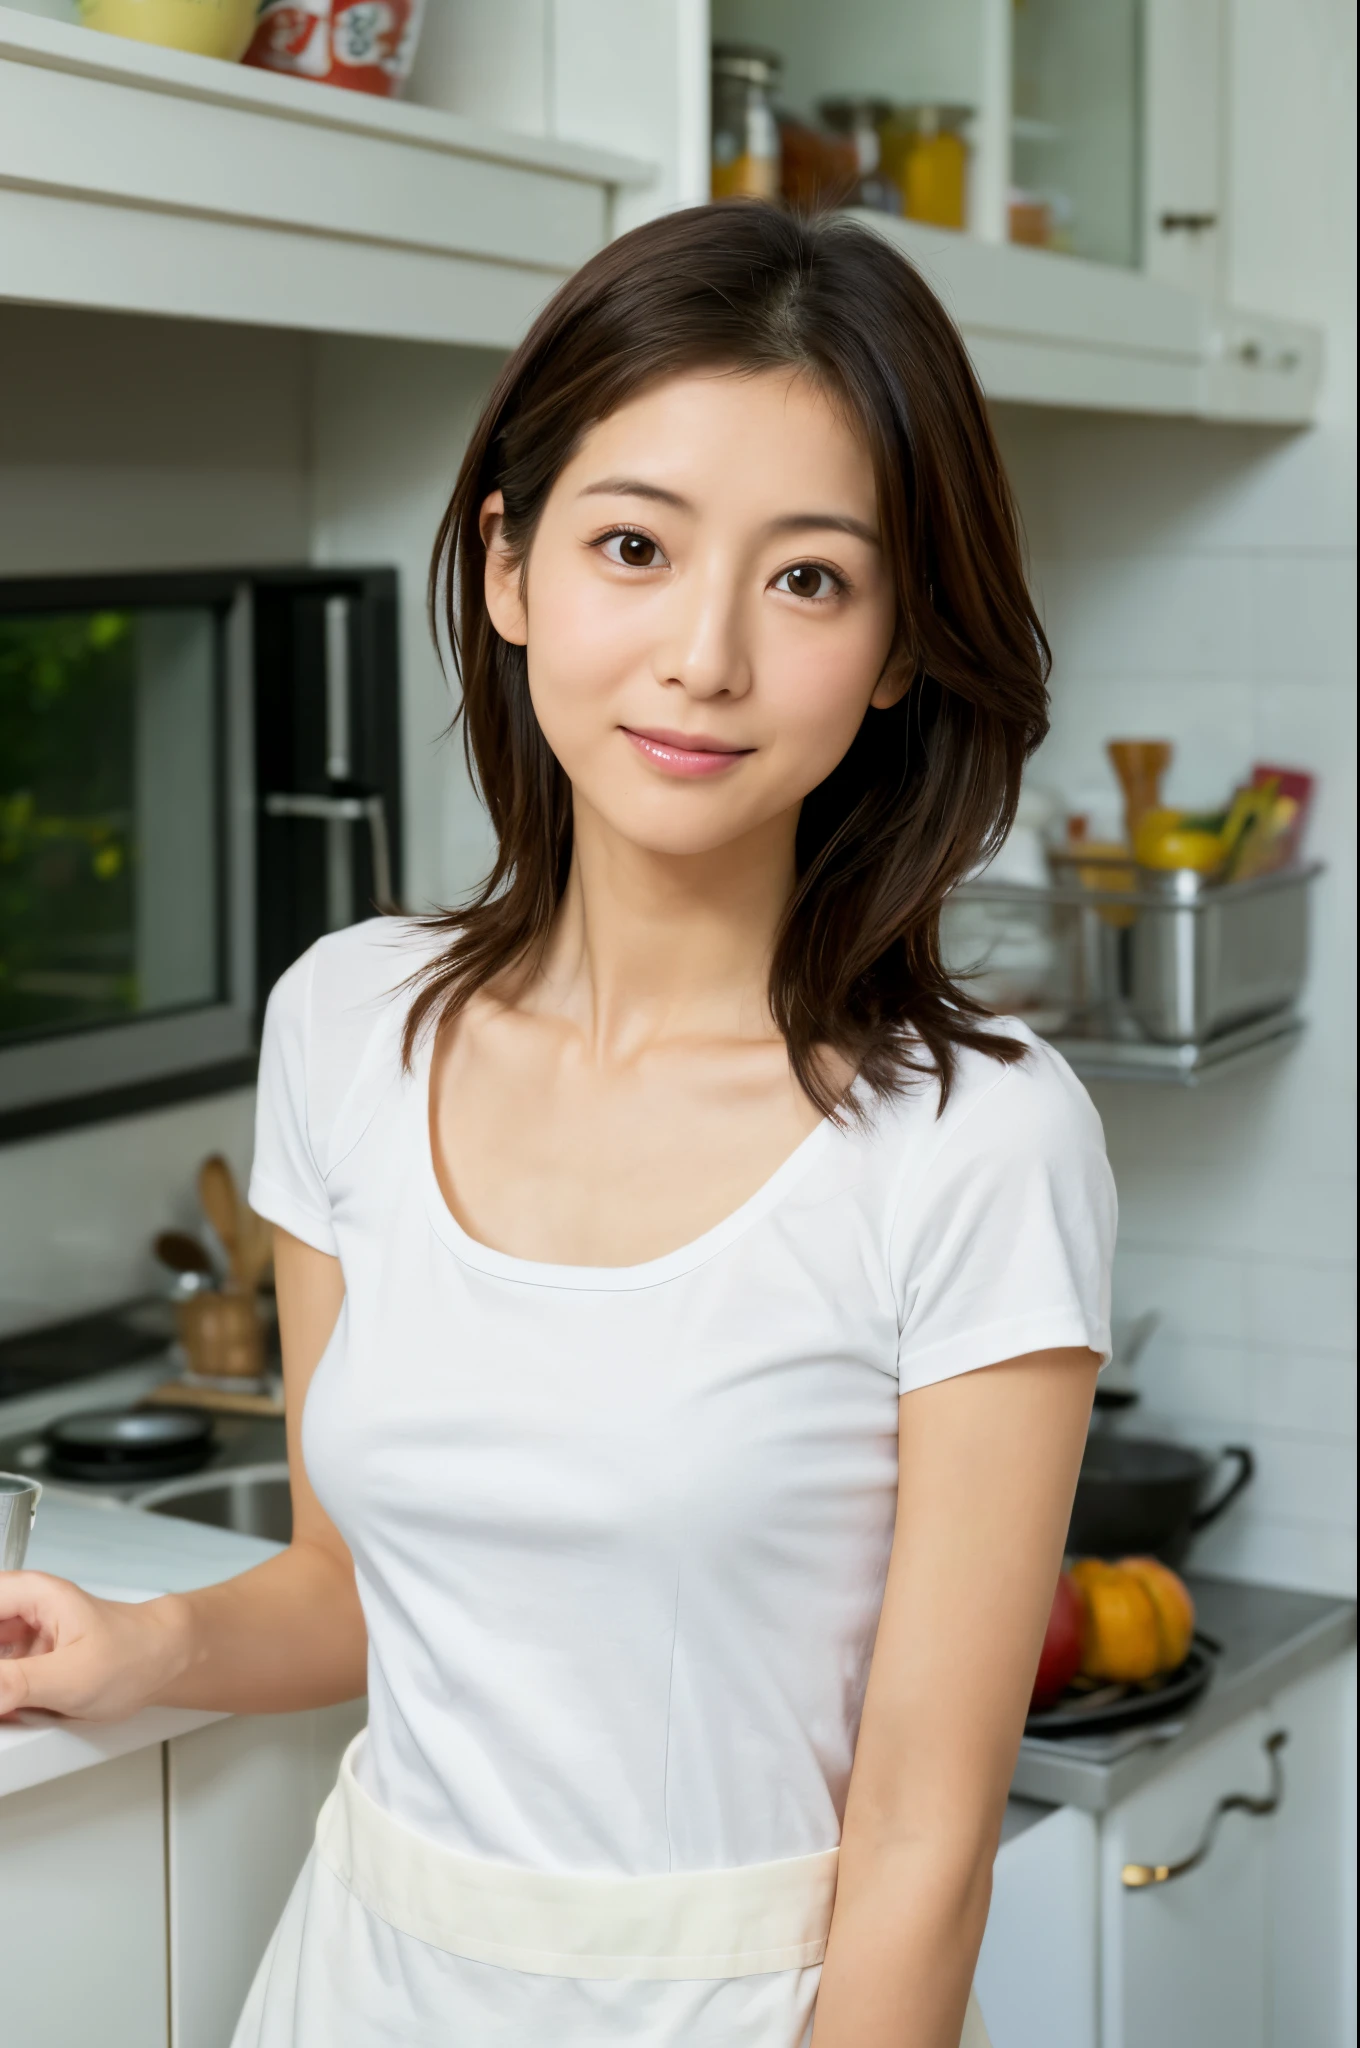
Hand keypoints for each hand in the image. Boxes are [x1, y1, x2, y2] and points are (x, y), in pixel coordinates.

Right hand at [0, 1572, 189, 1721]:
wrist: (163, 1663)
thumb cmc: (134, 1653)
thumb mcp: (71, 1676)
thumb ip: (16, 1684)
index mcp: (29, 1594)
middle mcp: (20, 1610)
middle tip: (9, 1697)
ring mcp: (19, 1636)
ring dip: (0, 1687)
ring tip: (16, 1703)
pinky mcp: (23, 1661)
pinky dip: (1, 1698)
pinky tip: (11, 1711)